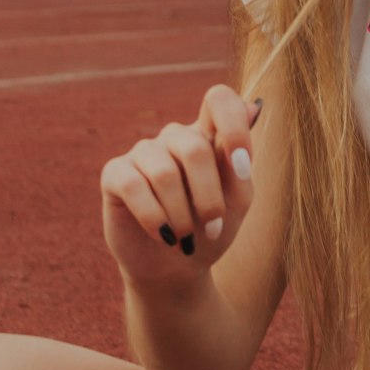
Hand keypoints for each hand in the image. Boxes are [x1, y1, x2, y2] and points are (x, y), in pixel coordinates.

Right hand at [100, 84, 261, 289]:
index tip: (242, 167)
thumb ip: (242, 159)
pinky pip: (134, 186)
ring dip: (181, 214)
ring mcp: (144, 152)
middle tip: (213, 227)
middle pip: (195, 148)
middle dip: (209, 196)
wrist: (177, 270)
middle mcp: (175, 137)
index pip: (218, 99)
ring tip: (186, 238)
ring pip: (164, 173)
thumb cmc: (211, 229)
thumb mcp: (238, 200)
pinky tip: (163, 235)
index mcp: (208, 135)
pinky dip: (154, 217)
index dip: (232, 126)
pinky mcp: (115, 173)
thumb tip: (254, 106)